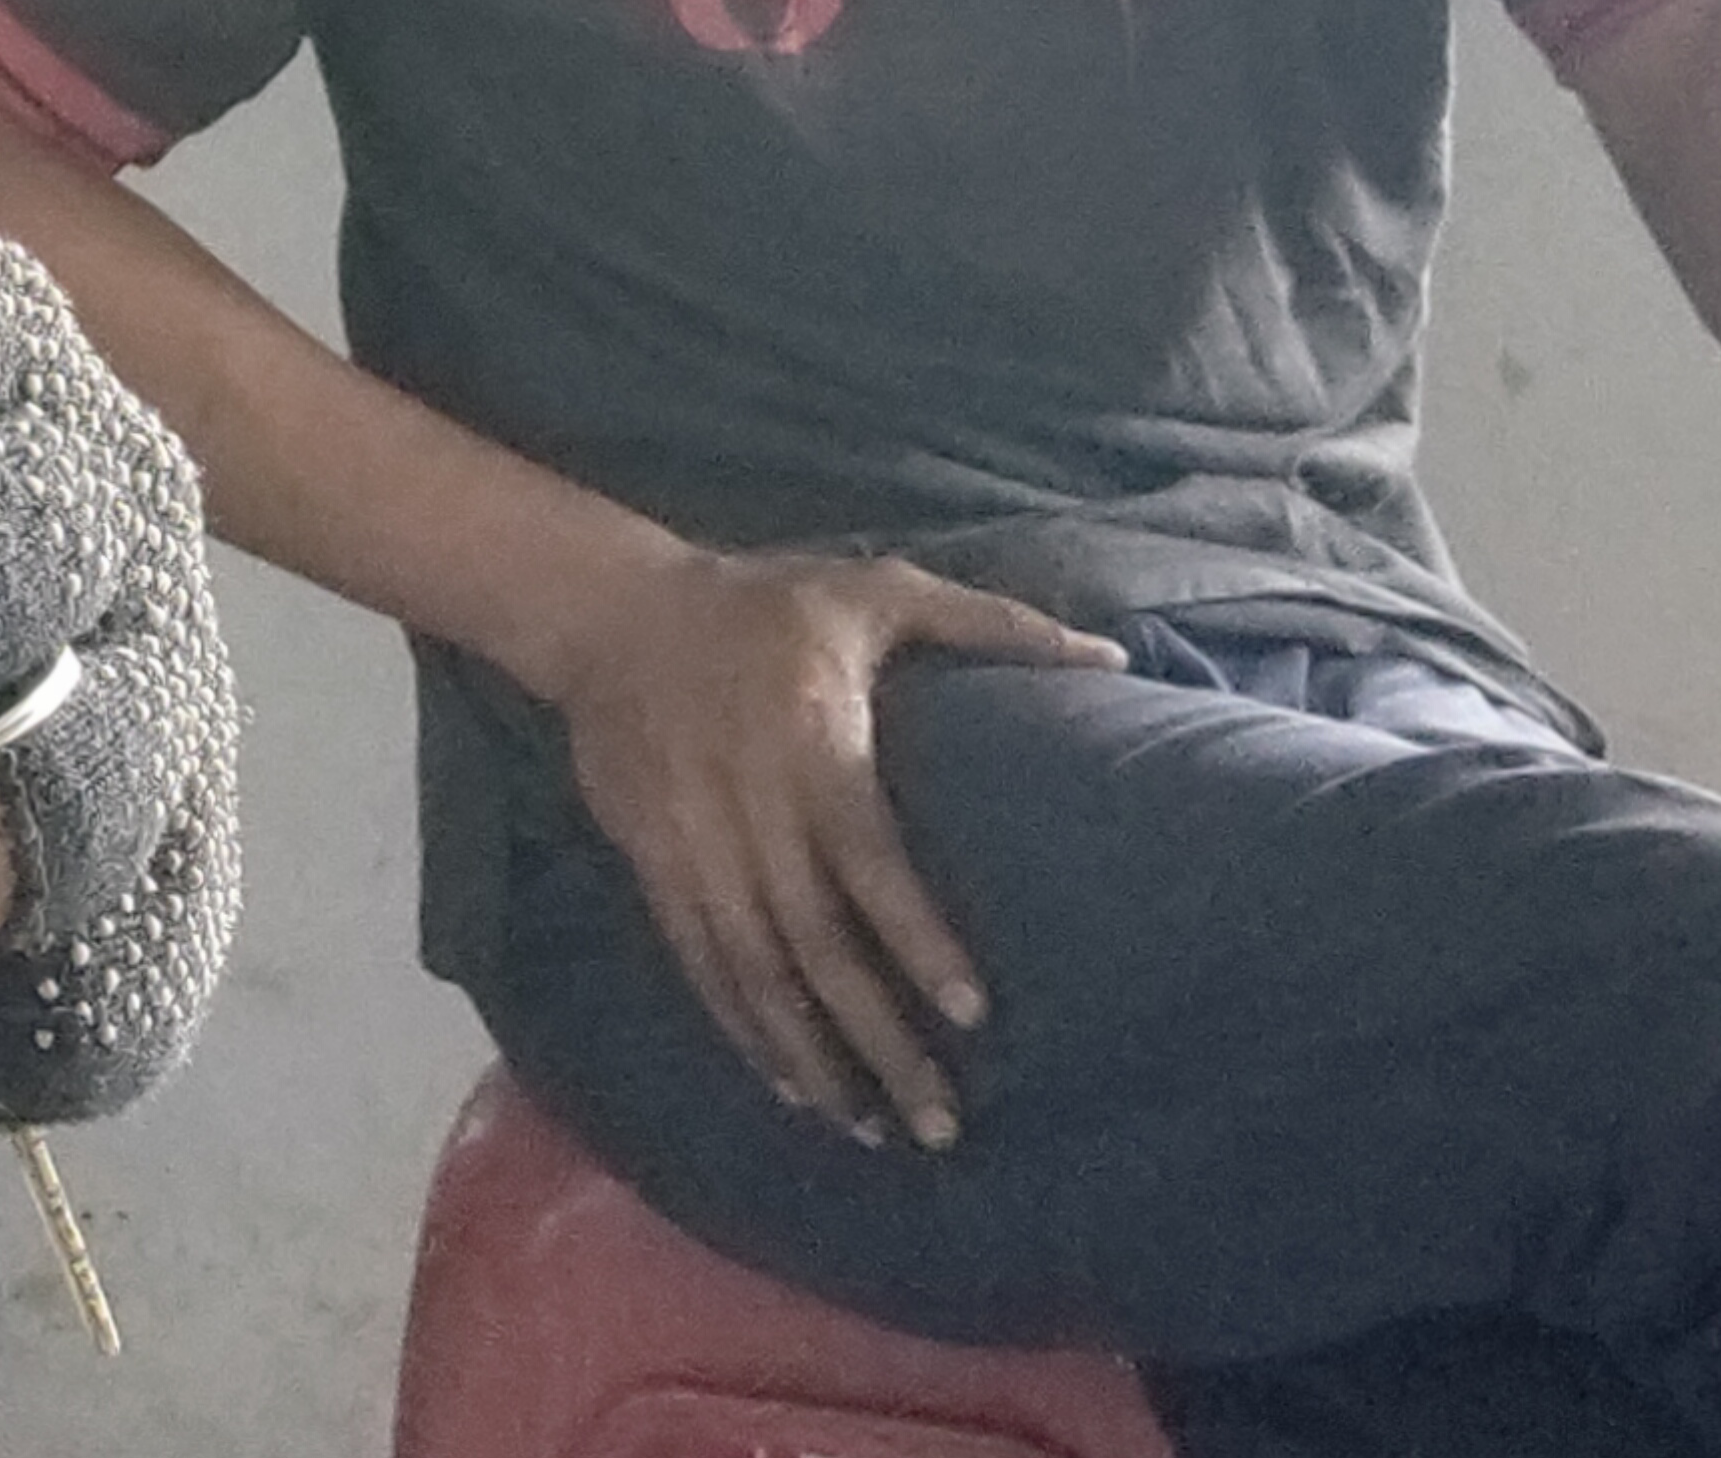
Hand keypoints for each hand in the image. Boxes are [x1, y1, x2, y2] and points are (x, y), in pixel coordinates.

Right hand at [540, 543, 1107, 1150]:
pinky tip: (791, 1084)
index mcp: (810, 739)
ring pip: (754, 971)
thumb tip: (1109, 655)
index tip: (971, 1013)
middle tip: (938, 1121)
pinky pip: (701, 964)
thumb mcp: (882, 590)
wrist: (611, 612)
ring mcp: (691, 843)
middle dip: (875, 1038)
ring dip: (812, 1056)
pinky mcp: (653, 865)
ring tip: (871, 1130)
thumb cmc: (771, 602)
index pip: (866, 856)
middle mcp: (746, 804)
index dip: (916, 937)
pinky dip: (744, 1030)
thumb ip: (994, 625)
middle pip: (813, 942)